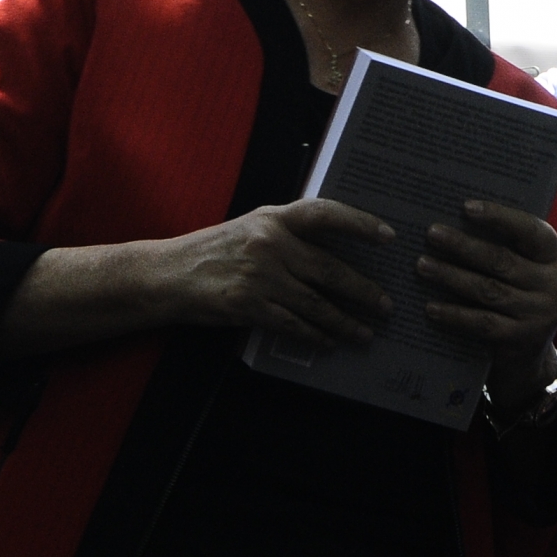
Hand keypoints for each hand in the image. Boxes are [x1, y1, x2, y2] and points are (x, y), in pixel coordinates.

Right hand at [148, 198, 394, 349]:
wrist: (168, 274)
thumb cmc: (214, 250)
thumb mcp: (251, 228)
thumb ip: (288, 234)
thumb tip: (335, 251)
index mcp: (274, 218)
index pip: (325, 214)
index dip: (360, 223)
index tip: (389, 237)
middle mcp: (270, 244)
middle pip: (330, 269)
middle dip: (363, 290)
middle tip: (386, 305)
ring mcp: (259, 276)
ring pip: (316, 303)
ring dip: (345, 322)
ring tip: (366, 333)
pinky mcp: (248, 306)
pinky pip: (293, 324)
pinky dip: (315, 336)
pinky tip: (329, 342)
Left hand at [419, 200, 556, 399]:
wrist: (532, 357)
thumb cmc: (521, 297)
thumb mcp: (528, 271)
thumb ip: (509, 247)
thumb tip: (458, 216)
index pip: (532, 231)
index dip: (500, 217)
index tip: (466, 207)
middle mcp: (556, 286)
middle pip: (502, 260)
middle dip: (463, 245)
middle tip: (431, 233)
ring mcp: (540, 315)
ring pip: (488, 290)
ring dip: (451, 276)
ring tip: (422, 265)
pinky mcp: (521, 340)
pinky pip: (482, 322)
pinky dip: (454, 314)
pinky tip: (430, 306)